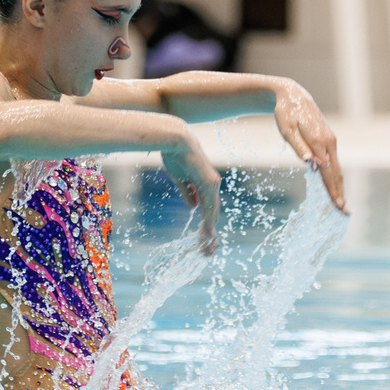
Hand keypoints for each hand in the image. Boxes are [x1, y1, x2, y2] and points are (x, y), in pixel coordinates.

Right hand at [161, 127, 222, 252]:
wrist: (176, 140)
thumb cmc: (175, 155)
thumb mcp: (179, 178)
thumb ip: (187, 192)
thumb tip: (193, 207)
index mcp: (205, 184)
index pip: (208, 207)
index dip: (207, 223)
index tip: (203, 237)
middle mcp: (212, 185)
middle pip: (213, 213)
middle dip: (210, 232)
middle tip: (208, 250)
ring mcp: (212, 184)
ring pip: (213, 212)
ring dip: (209, 231)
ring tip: (206, 247)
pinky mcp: (209, 182)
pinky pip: (209, 205)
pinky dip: (208, 220)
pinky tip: (207, 233)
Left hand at [270, 81, 348, 213]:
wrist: (293, 94)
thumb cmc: (286, 113)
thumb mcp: (287, 130)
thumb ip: (300, 147)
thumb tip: (312, 163)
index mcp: (320, 142)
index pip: (328, 173)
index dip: (333, 191)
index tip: (338, 207)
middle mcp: (329, 142)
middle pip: (336, 173)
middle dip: (340, 193)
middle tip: (344, 212)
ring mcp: (331, 141)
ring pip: (337, 168)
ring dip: (339, 187)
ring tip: (341, 203)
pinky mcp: (328, 140)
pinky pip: (334, 162)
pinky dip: (335, 177)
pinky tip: (334, 186)